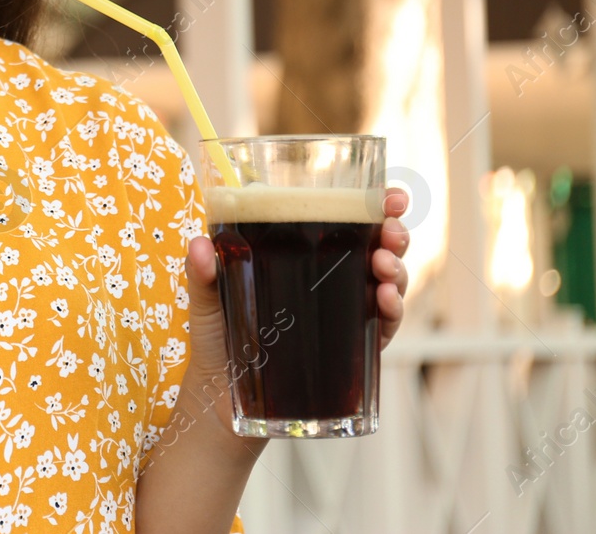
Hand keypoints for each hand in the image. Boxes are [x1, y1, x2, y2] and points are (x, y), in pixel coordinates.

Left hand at [180, 185, 412, 424]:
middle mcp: (329, 281)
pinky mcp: (348, 349)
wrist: (221, 398)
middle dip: (393, 235)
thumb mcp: (207, 300)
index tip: (391, 198)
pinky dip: (391, 311)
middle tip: (391, 231)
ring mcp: (342, 314)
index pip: (345, 224)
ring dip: (396, 270)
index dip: (375, 207)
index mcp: (302, 259)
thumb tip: (199, 244)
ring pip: (386, 283)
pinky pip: (381, 327)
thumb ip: (203, 272)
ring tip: (383, 265)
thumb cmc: (217, 339)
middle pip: (376, 249)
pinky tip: (384, 299)